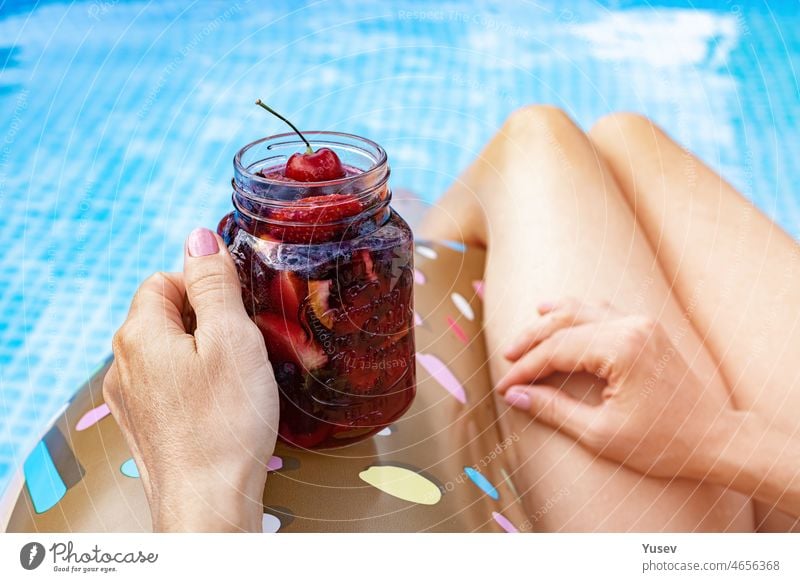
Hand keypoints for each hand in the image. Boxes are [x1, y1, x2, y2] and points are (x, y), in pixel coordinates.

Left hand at [103, 227, 278, 531]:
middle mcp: (123, 361)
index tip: (239, 311)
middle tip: (249, 345)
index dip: (206, 287)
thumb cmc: (226, 422)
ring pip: (171, 351)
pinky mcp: (143, 425)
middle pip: (167, 314)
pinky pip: (169, 384)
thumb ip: (214, 283)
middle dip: (210, 320)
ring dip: (206, 353)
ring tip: (241, 378)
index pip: (166, 278)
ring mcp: (129, 397)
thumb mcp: (232, 338)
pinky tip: (222, 405)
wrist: (209, 502)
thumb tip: (199, 234)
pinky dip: (196, 384)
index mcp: (139, 332)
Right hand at [495, 298, 736, 479]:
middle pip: (565, 322)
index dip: (525, 368)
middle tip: (506, 358)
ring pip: (582, 310)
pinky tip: (562, 311)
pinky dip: (578, 312)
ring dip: (550, 320)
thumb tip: (515, 395)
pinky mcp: (648, 329)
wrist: (717, 440)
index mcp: (621, 349)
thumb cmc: (663, 443)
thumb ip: (553, 409)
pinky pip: (603, 311)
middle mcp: (631, 326)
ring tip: (525, 328)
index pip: (557, 350)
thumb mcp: (601, 434)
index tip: (504, 386)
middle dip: (531, 340)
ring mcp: (641, 324)